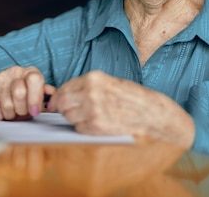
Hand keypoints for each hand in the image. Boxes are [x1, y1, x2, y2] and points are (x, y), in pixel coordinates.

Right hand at [0, 66, 56, 119]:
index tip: (34, 111)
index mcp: (31, 72)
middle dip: (21, 109)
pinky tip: (2, 110)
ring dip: (10, 114)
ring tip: (12, 111)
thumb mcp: (36, 96)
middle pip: (19, 93)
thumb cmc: (24, 96)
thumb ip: (45, 95)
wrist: (0, 91)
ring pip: (7, 104)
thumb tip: (53, 93)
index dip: (35, 98)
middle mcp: (16, 71)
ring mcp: (1, 76)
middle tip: (21, 112)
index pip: (34, 80)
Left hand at [48, 70, 194, 147]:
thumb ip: (86, 86)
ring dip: (74, 118)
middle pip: (62, 103)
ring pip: (69, 117)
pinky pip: (79, 128)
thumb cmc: (131, 96)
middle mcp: (91, 93)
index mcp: (93, 79)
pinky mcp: (97, 126)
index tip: (58, 101)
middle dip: (64, 107)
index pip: (64, 88)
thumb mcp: (108, 81)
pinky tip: (96, 123)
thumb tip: (64, 93)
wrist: (150, 112)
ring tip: (89, 115)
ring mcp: (93, 111)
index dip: (59, 96)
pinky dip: (84, 127)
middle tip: (72, 110)